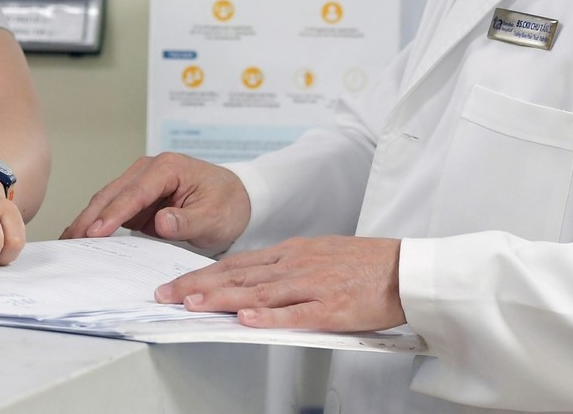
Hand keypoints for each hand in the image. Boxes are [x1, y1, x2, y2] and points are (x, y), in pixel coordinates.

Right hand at [59, 153, 250, 254]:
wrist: (238, 199)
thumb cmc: (228, 205)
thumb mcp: (214, 217)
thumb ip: (186, 220)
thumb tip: (160, 222)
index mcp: (167, 168)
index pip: (134, 192)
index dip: (113, 214)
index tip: (95, 232)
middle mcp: (149, 170)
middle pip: (112, 193)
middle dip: (90, 217)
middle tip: (69, 241)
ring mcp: (141, 182)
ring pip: (107, 200)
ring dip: (88, 220)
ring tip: (67, 242)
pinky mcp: (139, 198)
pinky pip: (114, 209)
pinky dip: (97, 223)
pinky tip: (82, 238)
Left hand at [155, 236, 404, 331]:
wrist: (406, 269)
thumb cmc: (364, 265)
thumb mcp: (318, 255)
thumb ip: (285, 267)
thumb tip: (251, 284)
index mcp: (292, 252)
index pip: (237, 262)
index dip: (203, 272)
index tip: (177, 282)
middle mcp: (295, 264)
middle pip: (239, 275)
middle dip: (199, 285)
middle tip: (167, 294)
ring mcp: (312, 286)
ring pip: (259, 292)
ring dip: (223, 298)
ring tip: (193, 304)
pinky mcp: (331, 308)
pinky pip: (295, 313)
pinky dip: (268, 316)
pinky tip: (246, 319)